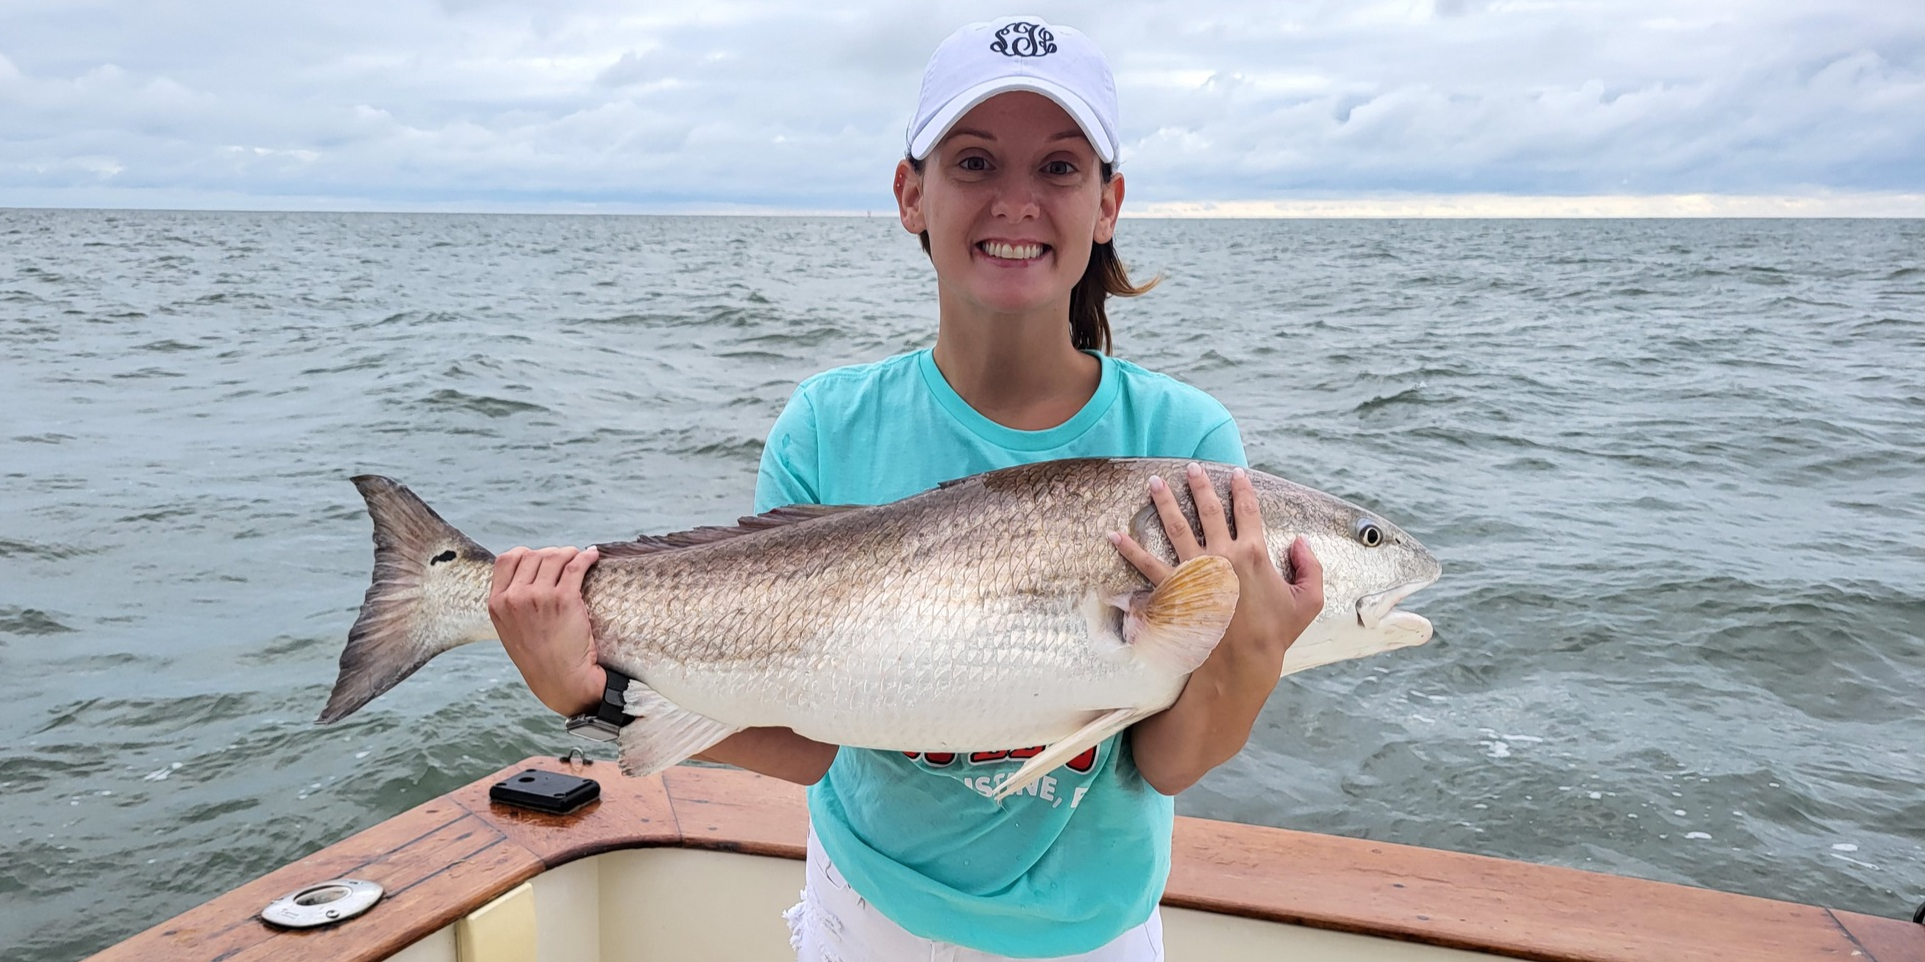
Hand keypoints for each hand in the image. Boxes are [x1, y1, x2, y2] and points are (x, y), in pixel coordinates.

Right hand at [488, 545, 604, 716]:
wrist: (561, 682)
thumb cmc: (540, 658)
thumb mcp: (511, 630)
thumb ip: (512, 602)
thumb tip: (529, 574)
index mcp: (497, 604)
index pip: (506, 559)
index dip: (526, 554)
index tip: (540, 559)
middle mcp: (514, 598)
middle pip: (533, 555)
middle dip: (551, 554)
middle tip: (565, 561)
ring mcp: (538, 597)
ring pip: (554, 556)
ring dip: (569, 554)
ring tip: (579, 559)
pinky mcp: (564, 599)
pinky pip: (576, 565)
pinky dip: (586, 557)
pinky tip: (592, 557)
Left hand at [1111, 463, 1325, 794]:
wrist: (1242, 664)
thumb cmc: (1275, 634)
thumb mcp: (1309, 602)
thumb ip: (1311, 568)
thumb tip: (1301, 542)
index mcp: (1254, 554)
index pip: (1248, 511)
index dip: (1243, 489)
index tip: (1236, 473)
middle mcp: (1222, 555)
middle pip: (1209, 510)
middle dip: (1199, 485)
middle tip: (1189, 468)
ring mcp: (1195, 571)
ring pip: (1175, 526)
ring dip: (1163, 502)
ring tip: (1153, 483)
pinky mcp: (1174, 589)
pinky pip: (1147, 564)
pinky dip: (1129, 549)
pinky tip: (1115, 535)